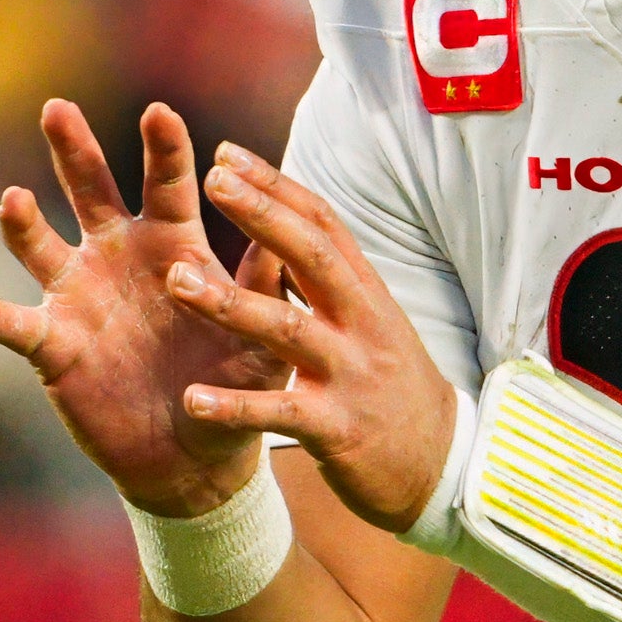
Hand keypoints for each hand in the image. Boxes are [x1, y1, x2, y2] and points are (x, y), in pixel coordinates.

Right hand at [0, 100, 278, 515]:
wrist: (193, 457)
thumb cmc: (234, 387)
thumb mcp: (260, 336)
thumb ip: (265, 285)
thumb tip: (288, 234)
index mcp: (173, 246)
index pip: (168, 185)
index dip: (163, 149)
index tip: (160, 112)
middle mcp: (118, 258)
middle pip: (90, 190)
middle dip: (75, 150)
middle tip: (57, 108)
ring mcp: (80, 297)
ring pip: (41, 246)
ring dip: (24, 224)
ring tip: (14, 200)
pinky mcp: (54, 345)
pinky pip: (16, 326)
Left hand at [170, 143, 458, 529]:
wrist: (444, 466)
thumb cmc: (393, 389)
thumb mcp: (372, 324)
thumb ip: (331, 281)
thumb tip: (283, 225)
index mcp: (367, 294)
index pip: (323, 223)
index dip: (276, 187)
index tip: (227, 155)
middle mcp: (363, 325)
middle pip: (313, 257)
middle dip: (262, 215)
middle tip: (213, 181)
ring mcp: (352, 375)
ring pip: (288, 329)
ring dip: (229, 303)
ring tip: (176, 280)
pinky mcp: (338, 429)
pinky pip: (280, 413)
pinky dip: (235, 407)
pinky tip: (192, 400)